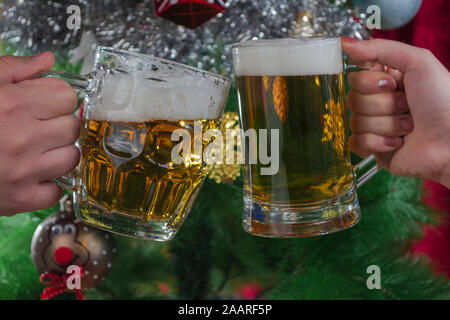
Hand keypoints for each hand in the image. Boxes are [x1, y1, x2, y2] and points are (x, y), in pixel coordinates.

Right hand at [0, 52, 78, 215]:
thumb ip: (14, 69)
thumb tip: (48, 61)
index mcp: (12, 105)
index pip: (67, 96)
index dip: (56, 95)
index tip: (45, 101)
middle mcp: (22, 138)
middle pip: (72, 126)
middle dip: (58, 122)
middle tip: (38, 124)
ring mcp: (23, 172)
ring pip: (72, 157)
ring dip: (59, 152)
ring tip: (37, 148)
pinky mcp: (19, 199)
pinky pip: (56, 192)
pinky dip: (47, 184)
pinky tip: (31, 173)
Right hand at [342, 37, 449, 187]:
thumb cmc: (444, 101)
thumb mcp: (418, 62)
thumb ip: (380, 49)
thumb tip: (345, 43)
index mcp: (387, 80)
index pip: (355, 75)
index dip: (368, 81)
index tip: (391, 84)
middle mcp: (379, 102)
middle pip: (353, 99)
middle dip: (383, 104)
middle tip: (406, 106)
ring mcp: (374, 126)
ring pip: (356, 121)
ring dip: (387, 124)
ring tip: (409, 127)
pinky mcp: (373, 148)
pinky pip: (356, 142)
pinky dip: (377, 143)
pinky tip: (397, 143)